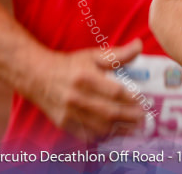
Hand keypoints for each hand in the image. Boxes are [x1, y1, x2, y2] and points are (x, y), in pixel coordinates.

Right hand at [31, 39, 145, 142]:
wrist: (37, 76)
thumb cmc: (70, 65)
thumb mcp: (93, 55)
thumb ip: (118, 53)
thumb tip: (139, 45)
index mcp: (85, 78)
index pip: (114, 92)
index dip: (131, 99)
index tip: (144, 101)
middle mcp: (76, 97)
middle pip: (109, 111)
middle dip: (130, 116)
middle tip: (144, 117)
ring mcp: (68, 112)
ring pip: (99, 126)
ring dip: (119, 129)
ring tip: (134, 127)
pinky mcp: (63, 123)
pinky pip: (86, 134)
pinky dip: (103, 136)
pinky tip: (115, 133)